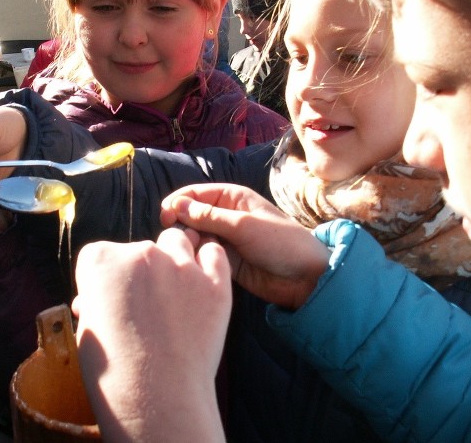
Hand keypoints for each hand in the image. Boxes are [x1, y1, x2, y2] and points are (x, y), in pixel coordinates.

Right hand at [73, 227, 229, 441]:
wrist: (157, 397)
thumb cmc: (114, 370)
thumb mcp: (88, 329)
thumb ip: (95, 302)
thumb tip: (94, 299)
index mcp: (100, 261)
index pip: (100, 254)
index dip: (106, 278)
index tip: (112, 299)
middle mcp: (141, 253)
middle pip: (141, 248)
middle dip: (142, 271)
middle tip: (146, 305)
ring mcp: (181, 266)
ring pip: (178, 242)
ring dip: (176, 259)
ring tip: (175, 293)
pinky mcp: (215, 282)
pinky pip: (214, 255)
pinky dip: (209, 264)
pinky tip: (202, 285)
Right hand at [160, 183, 330, 309]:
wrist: (305, 277)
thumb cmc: (280, 242)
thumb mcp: (243, 225)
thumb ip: (208, 216)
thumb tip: (175, 204)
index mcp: (232, 197)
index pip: (194, 194)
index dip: (177, 203)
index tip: (165, 218)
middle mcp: (225, 215)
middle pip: (190, 215)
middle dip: (180, 225)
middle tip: (177, 241)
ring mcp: (224, 239)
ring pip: (194, 236)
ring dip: (187, 243)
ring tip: (189, 254)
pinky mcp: (225, 260)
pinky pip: (202, 255)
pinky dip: (195, 258)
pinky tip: (194, 266)